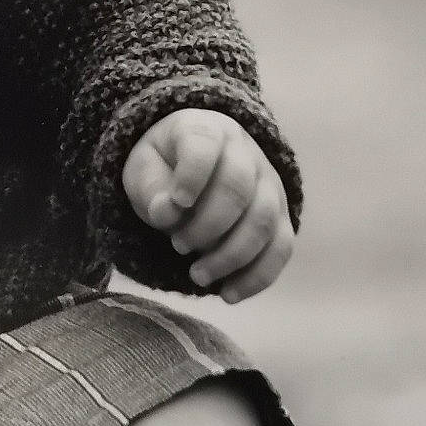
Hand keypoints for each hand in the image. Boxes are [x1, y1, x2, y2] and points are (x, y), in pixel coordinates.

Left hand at [123, 108, 293, 299]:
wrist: (193, 167)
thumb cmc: (165, 168)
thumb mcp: (144, 170)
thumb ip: (151, 189)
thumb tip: (167, 213)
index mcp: (206, 130)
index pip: (205, 145)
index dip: (192, 176)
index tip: (177, 202)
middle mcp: (246, 153)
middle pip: (239, 189)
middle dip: (207, 226)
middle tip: (178, 245)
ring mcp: (268, 184)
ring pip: (264, 221)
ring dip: (231, 256)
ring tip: (197, 275)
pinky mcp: (280, 217)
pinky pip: (281, 248)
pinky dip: (257, 276)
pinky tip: (229, 294)